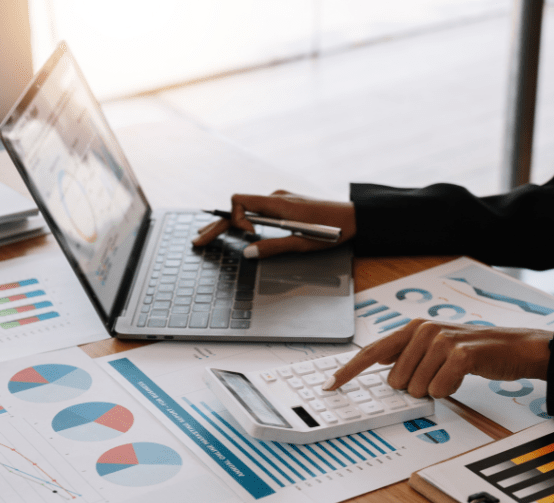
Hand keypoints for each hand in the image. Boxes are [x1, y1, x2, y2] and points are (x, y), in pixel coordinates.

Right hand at [192, 190, 355, 258]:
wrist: (355, 217)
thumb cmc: (333, 230)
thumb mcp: (302, 244)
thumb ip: (273, 247)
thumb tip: (247, 252)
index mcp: (278, 204)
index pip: (240, 201)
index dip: (236, 219)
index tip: (249, 237)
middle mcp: (276, 198)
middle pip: (238, 208)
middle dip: (218, 225)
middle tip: (198, 240)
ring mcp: (280, 200)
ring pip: (246, 209)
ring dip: (229, 222)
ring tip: (209, 235)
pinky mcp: (286, 205)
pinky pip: (258, 210)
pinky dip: (243, 220)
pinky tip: (237, 230)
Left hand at [324, 320, 551, 398]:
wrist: (511, 348)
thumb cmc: (471, 351)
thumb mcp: (434, 348)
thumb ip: (405, 355)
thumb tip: (380, 369)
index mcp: (412, 328)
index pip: (371, 352)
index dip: (349, 370)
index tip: (330, 384)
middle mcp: (423, 330)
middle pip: (396, 381)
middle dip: (415, 387)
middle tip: (437, 374)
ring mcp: (441, 341)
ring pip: (416, 388)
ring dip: (434, 389)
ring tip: (451, 374)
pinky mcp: (460, 354)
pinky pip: (438, 389)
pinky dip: (449, 391)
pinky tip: (460, 377)